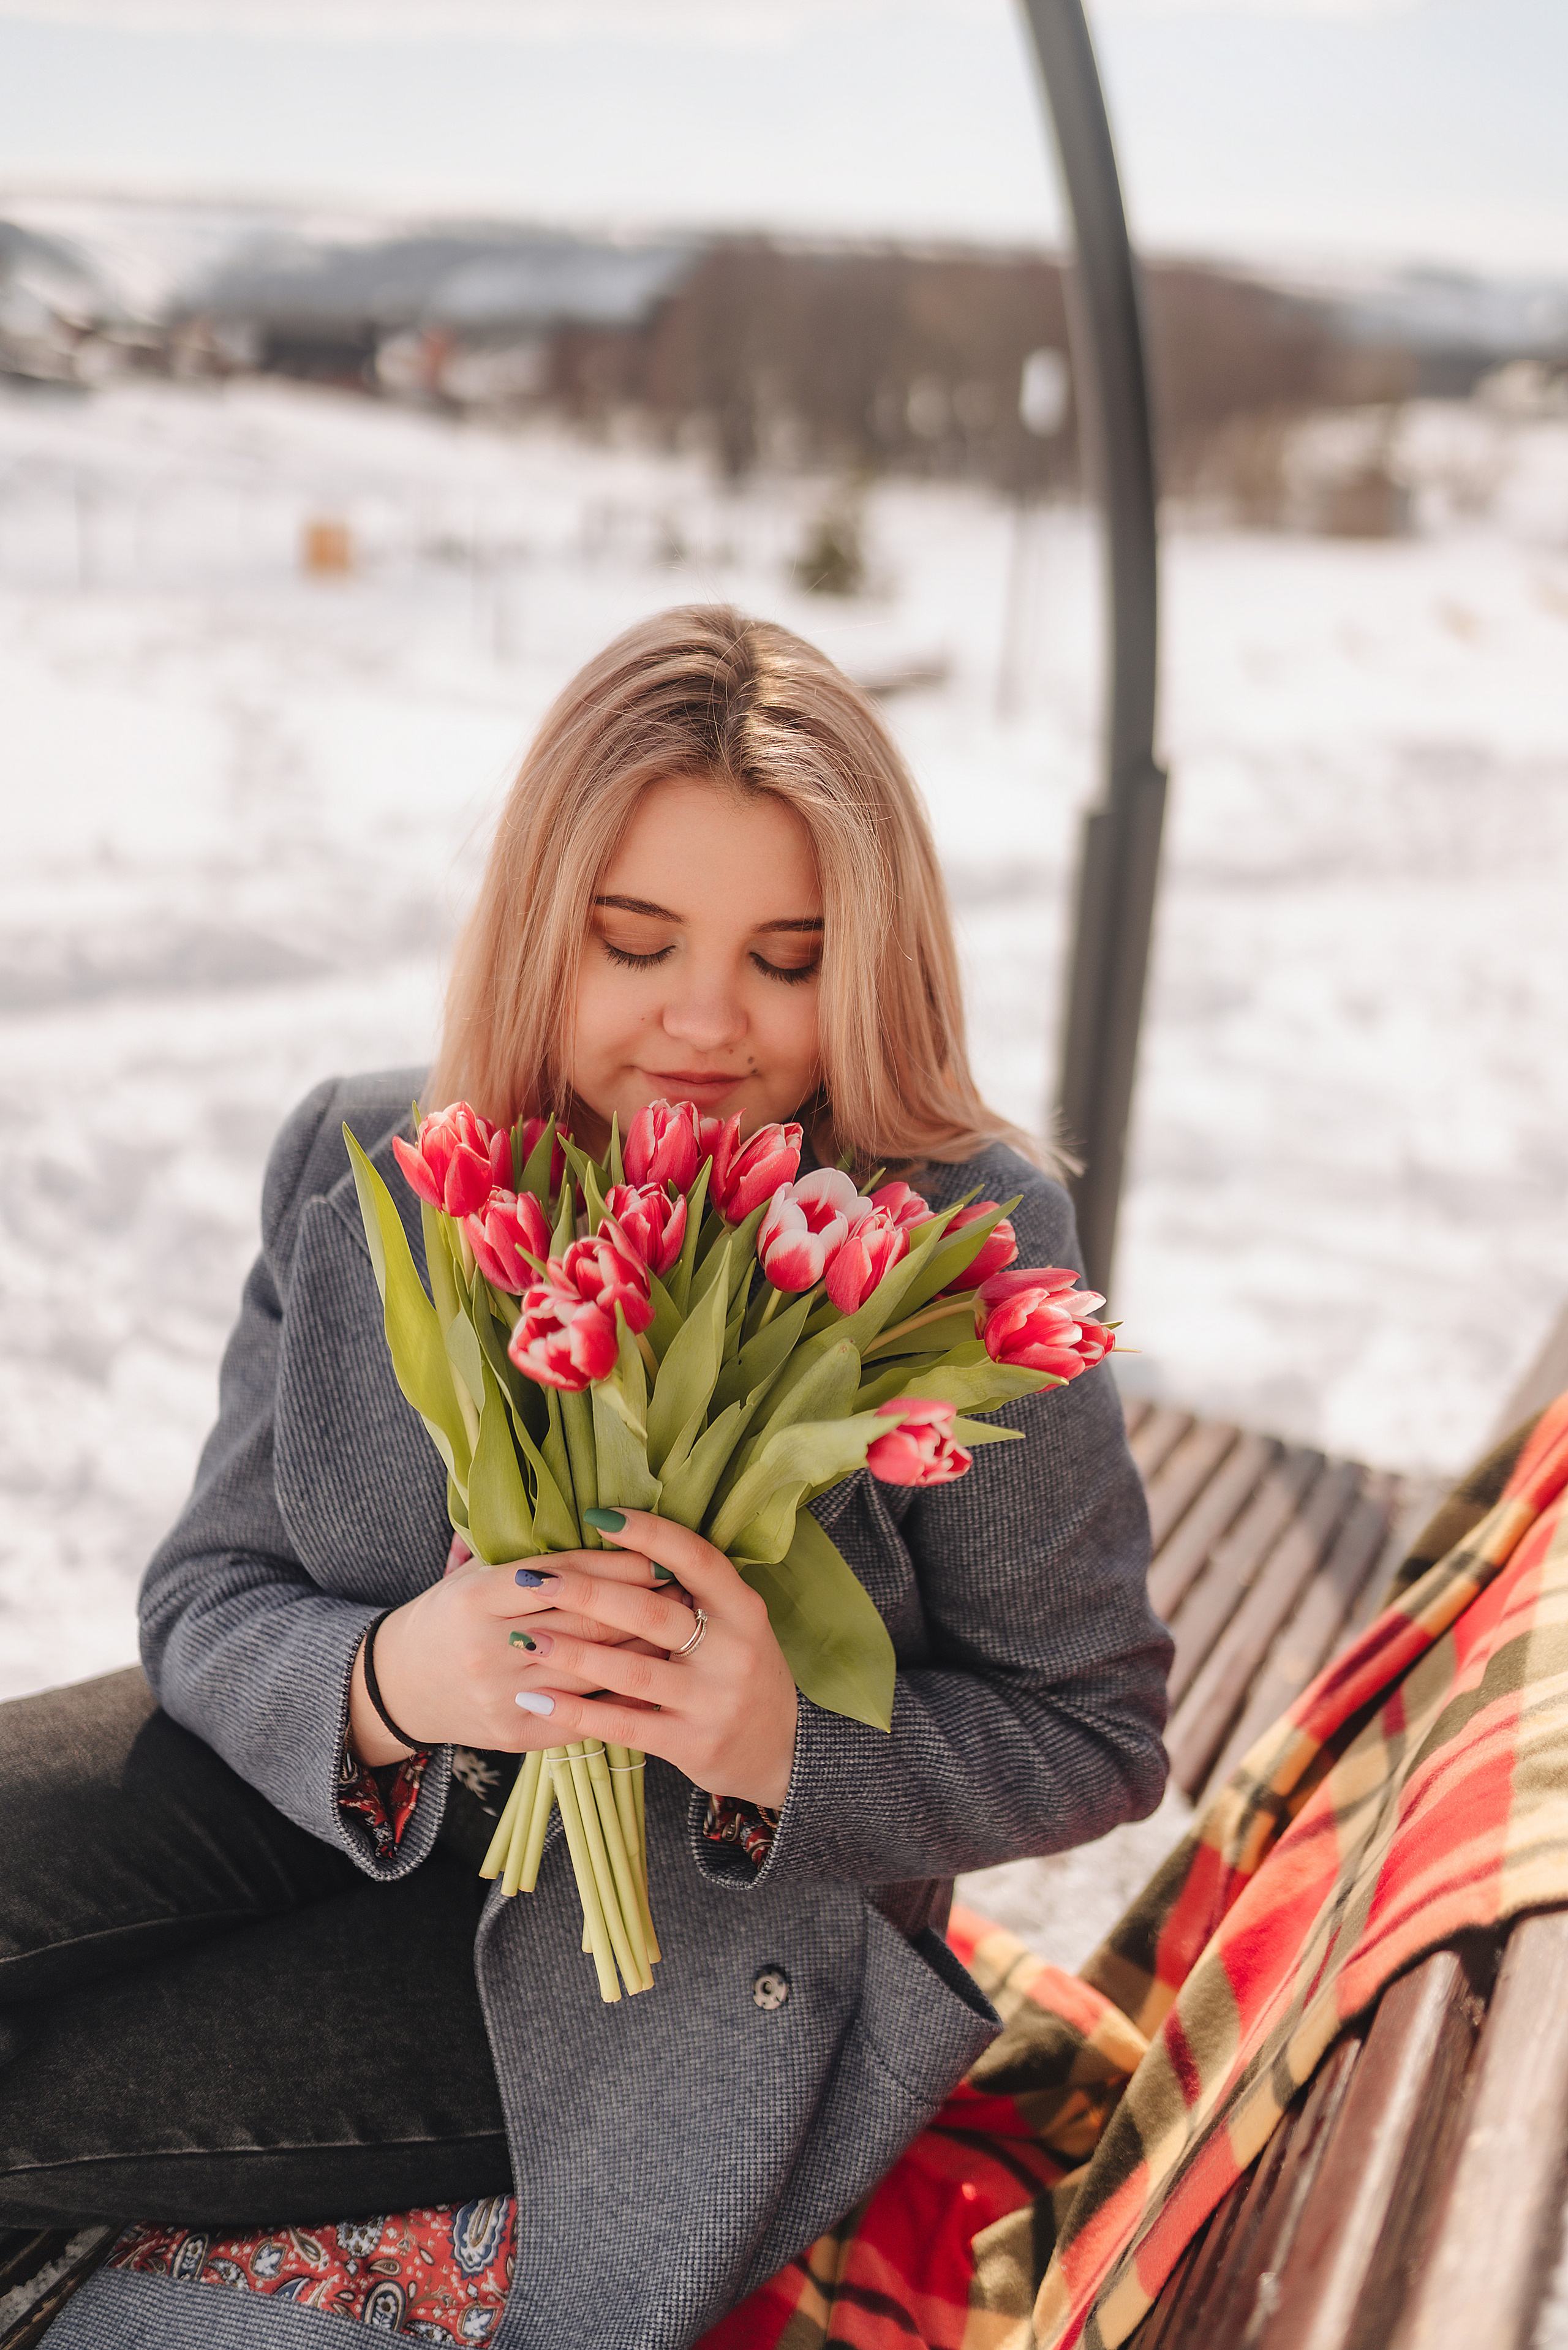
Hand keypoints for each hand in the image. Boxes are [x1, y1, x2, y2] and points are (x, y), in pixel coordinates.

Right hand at [347, 1541, 665, 1767]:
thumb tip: (597, 1524)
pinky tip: (658, 1677)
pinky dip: (625, 1696)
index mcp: (474, 1600)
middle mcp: (487, 1650)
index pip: (560, 1577)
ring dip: (644, 1647)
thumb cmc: (447, 1617)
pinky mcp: (516, 1737)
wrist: (400, 1687)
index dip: (614, 1565)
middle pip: (584, 1622)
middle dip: (642, 1603)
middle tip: (685, 1586)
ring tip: (683, 1626)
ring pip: (592, 1668)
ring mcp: (502, 1698)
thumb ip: (525, 1555)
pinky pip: (585, 1715)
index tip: (659, 1555)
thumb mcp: (470, 1574)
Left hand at [505, 1512, 798, 1808]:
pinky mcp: (692, 1746)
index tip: (597, 1517)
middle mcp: (734, 1652)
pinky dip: (576, 1712)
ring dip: (572, 1653)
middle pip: (652, 1612)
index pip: (696, 1559)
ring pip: (632, 1672)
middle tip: (536, 1577)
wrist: (784, 1753)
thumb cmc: (742, 1673)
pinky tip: (536, 1699)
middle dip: (588, 1593)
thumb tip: (617, 1548)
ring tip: (524, 1637)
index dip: (648, 1534)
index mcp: (744, 1610)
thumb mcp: (737, 1626)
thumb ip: (690, 1595)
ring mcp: (714, 1702)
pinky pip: (624, 1727)